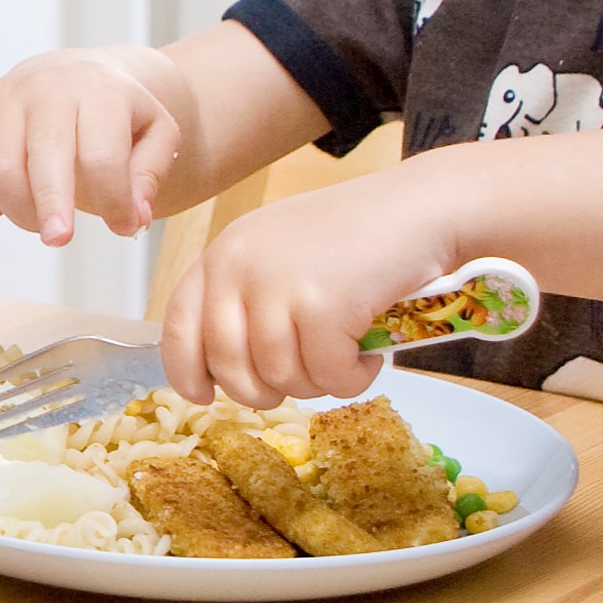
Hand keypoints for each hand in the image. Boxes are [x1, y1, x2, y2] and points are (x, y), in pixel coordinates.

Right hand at [0, 46, 204, 243]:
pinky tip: (3, 209)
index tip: (123, 227)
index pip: (102, 156)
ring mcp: (4, 102)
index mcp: (98, 92)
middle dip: (51, 206)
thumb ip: (150, 174)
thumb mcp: (156, 132)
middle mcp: (46, 90)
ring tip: (41, 223)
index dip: (112, 201)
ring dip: (19, 210)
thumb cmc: (116, 112)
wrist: (74, 74)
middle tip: (59, 239)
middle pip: (44, 156)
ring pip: (0, 167)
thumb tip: (134, 216)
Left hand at [162, 171, 461, 410]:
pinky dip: (351, 379)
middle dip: (264, 391)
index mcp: (223, 253)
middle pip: (228, 366)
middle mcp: (238, 266)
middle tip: (302, 381)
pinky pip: (327, 375)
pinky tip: (369, 356)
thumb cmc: (360, 236)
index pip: (178, 325)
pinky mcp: (322, 305)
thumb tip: (223, 372)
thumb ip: (247, 300)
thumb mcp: (280, 256)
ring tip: (346, 356)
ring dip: (318, 383)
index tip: (204, 395)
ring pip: (280, 377)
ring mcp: (277, 284)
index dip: (187, 371)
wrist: (424, 207)